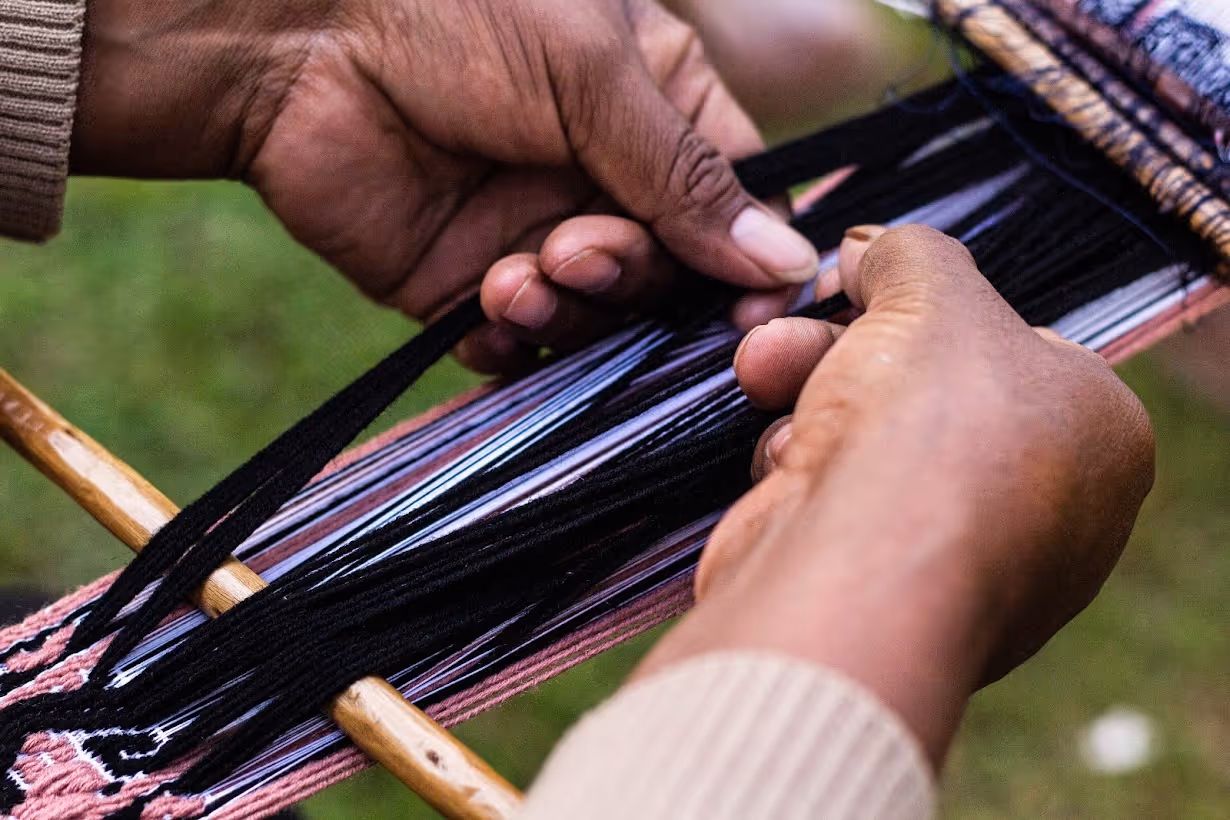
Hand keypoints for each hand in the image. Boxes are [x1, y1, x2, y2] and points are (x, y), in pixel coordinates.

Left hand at [73, 0, 817, 371]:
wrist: (292, 38)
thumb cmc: (456, 12)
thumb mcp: (593, 74)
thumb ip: (687, 176)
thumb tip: (789, 261)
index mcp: (654, 108)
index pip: (733, 206)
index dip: (750, 264)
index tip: (755, 311)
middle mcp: (602, 179)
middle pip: (671, 277)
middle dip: (634, 278)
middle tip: (576, 247)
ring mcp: (535, 233)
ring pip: (600, 318)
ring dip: (573, 309)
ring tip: (519, 270)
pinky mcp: (466, 283)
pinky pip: (520, 343)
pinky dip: (516, 344)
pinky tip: (489, 312)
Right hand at [638, 225, 1153, 764]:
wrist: (854, 579)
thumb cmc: (928, 433)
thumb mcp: (931, 295)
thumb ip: (910, 255)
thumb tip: (871, 249)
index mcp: (1096, 433)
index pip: (1010, 345)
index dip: (926, 307)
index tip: (864, 283)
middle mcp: (1043, 506)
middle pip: (924, 389)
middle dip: (840, 346)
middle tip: (789, 325)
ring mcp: (958, 556)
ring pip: (870, 441)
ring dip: (809, 396)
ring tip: (762, 371)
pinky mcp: (880, 588)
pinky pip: (838, 502)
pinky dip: (801, 471)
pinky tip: (781, 466)